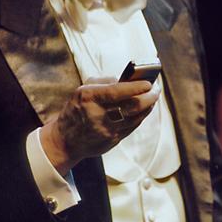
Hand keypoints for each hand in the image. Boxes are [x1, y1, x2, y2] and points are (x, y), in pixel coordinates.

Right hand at [40, 76, 159, 172]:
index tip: (148, 83)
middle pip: (132, 106)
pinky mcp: (112, 141)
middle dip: (149, 97)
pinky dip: (140, 116)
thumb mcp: (83, 89)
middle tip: (155, 90)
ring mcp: (106, 130)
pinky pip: (132, 126)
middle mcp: (97, 114)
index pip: (117, 91)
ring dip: (148, 107)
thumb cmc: (76, 109)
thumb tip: (128, 80)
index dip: (136, 87)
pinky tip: (144, 109)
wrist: (65, 139)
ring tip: (152, 98)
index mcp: (88, 97)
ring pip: (136, 117)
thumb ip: (105, 82)